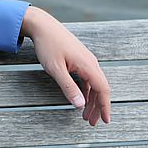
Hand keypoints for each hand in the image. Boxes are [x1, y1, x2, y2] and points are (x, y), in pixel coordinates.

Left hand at [21, 6, 110, 125]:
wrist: (42, 25)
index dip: (105, 106)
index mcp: (88, 66)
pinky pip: (87, 78)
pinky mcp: (79, 59)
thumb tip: (80, 105)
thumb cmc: (48, 46)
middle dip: (97, 107)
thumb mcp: (55, 69)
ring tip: (85, 115)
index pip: (102, 90)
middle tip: (92, 122)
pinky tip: (82, 98)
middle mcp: (91, 63)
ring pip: (93, 84)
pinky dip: (86, 90)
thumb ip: (68, 87)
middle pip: (100, 89)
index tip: (105, 121)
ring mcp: (86, 60)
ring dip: (91, 100)